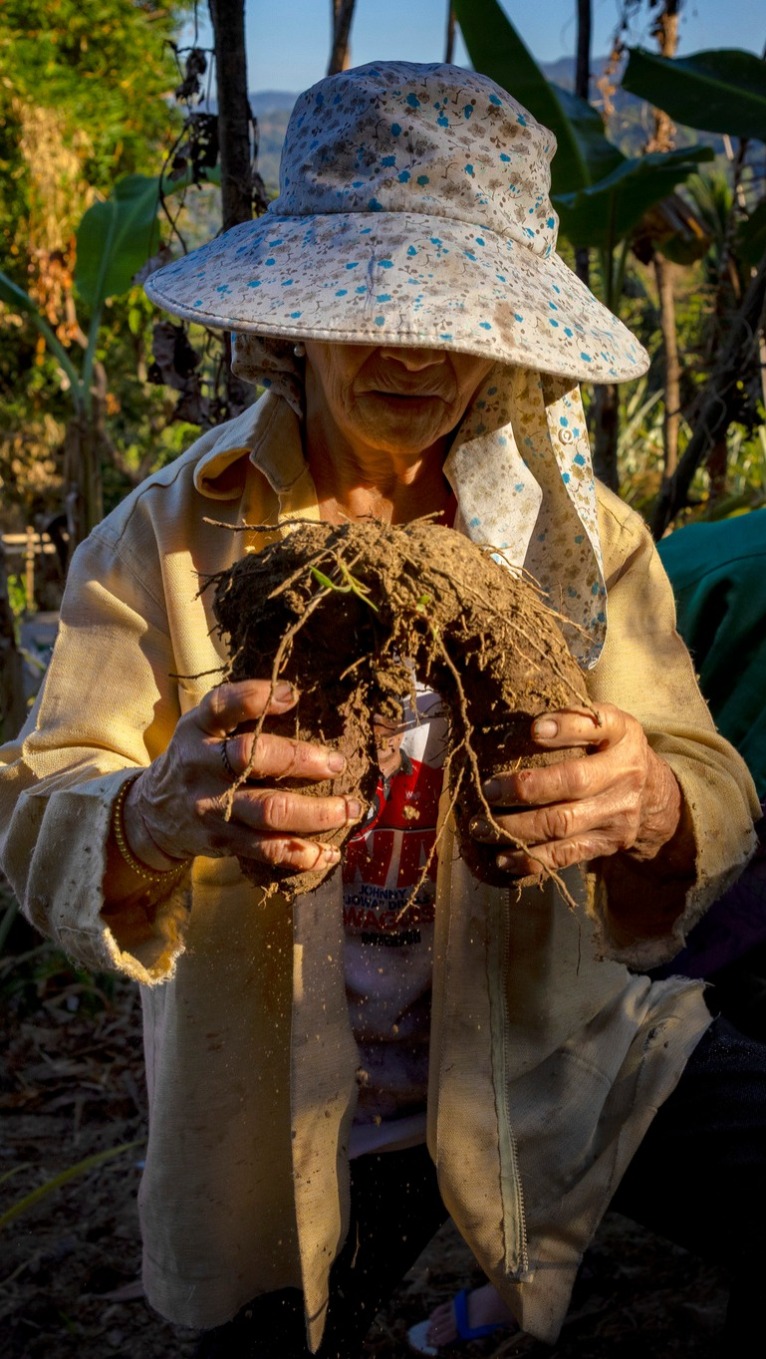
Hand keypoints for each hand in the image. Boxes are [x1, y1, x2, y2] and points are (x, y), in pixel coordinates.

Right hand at [121, 679, 360, 877]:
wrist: (153, 816)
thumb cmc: (194, 760)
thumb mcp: (200, 727)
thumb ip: (237, 709)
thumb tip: (295, 694)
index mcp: (197, 730)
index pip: (221, 706)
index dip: (256, 698)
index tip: (293, 694)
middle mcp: (202, 767)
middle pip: (251, 759)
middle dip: (302, 760)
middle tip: (338, 763)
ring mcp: (213, 808)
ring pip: (269, 812)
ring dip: (316, 812)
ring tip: (349, 808)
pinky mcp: (224, 842)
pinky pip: (268, 850)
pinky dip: (303, 853)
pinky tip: (329, 851)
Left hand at [470, 703, 682, 878]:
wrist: (653, 796)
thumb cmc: (612, 749)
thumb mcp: (607, 722)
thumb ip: (576, 717)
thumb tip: (533, 727)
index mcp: (623, 737)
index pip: (596, 727)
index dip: (566, 728)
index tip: (533, 730)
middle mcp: (625, 776)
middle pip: (573, 783)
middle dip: (525, 788)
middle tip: (488, 790)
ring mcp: (617, 815)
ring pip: (563, 825)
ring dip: (516, 829)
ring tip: (481, 827)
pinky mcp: (606, 845)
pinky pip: (565, 856)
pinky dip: (530, 860)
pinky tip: (502, 858)